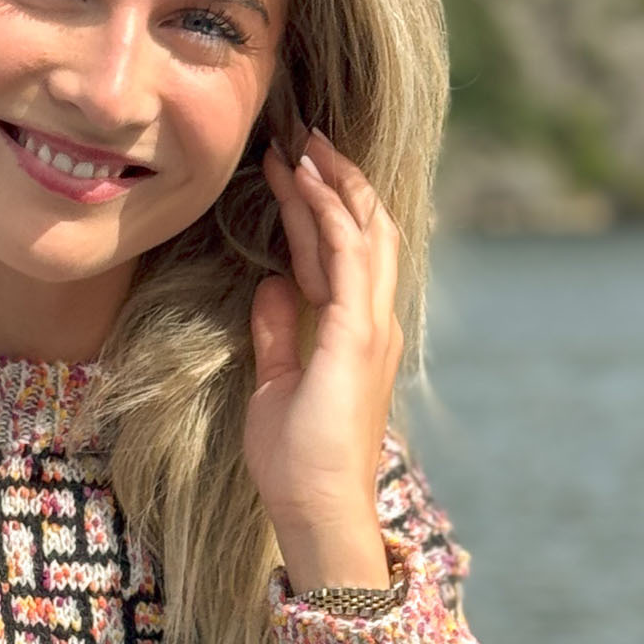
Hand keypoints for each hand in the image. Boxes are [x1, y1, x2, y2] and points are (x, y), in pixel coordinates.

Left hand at [249, 127, 402, 593]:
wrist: (317, 507)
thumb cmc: (297, 462)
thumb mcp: (276, 385)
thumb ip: (278, 335)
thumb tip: (269, 288)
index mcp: (358, 334)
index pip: (342, 253)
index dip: (318, 207)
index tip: (288, 169)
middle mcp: (374, 322)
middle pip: (365, 229)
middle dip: (337, 179)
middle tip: (304, 136)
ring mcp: (371, 326)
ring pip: (362, 231)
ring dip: (332, 183)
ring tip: (302, 143)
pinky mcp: (357, 335)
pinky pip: (346, 257)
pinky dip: (328, 214)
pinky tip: (306, 183)